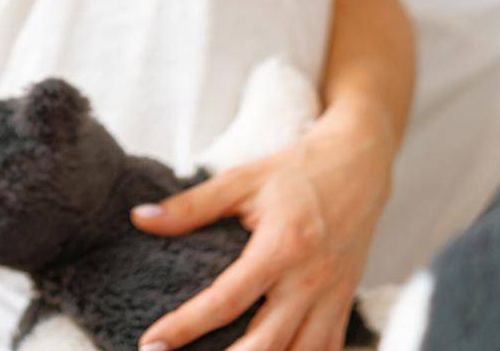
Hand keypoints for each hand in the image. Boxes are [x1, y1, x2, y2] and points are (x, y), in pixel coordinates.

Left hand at [129, 105, 396, 350]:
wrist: (359, 166)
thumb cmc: (296, 172)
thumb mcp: (240, 180)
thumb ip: (190, 206)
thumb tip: (139, 219)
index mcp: (281, 248)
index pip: (227, 299)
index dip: (186, 326)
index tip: (152, 343)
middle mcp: (310, 281)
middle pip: (267, 344)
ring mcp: (332, 298)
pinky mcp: (345, 305)